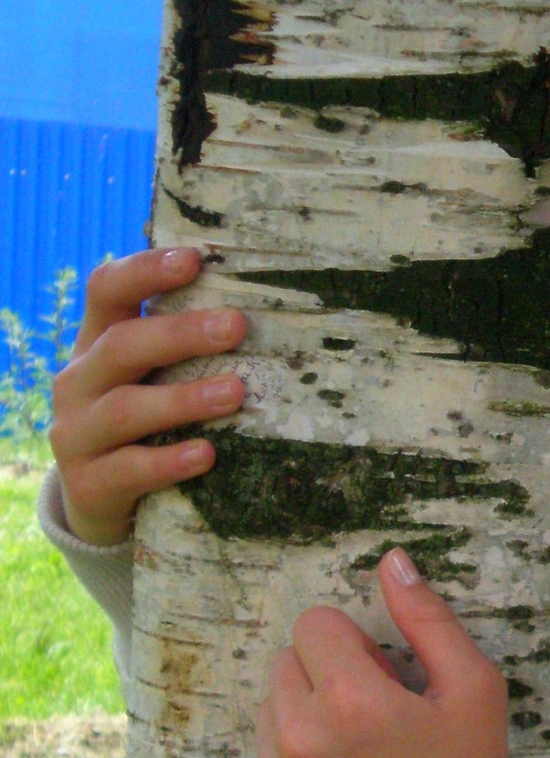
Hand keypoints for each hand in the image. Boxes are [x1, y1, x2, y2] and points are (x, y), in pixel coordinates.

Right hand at [49, 248, 247, 545]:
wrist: (97, 498)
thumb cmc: (143, 423)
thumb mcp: (150, 378)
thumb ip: (182, 349)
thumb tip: (265, 310)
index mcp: (95, 343)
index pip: (106, 290)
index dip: (145, 271)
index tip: (194, 260)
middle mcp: (78, 382)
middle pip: (122, 345)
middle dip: (180, 333)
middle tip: (236, 325)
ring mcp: (77, 434)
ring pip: (126, 408)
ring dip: (184, 398)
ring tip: (236, 392)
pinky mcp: (88, 484)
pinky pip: (130, 469)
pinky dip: (170, 461)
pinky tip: (207, 453)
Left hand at [254, 550, 510, 757]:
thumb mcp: (474, 690)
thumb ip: (429, 619)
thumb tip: (392, 561)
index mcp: (348, 700)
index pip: (315, 624)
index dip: (357, 645)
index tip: (389, 680)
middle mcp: (298, 738)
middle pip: (287, 661)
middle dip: (328, 674)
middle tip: (378, 714)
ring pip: (272, 709)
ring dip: (308, 715)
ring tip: (360, 753)